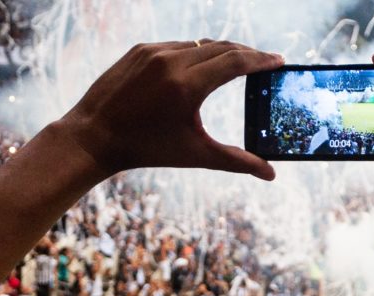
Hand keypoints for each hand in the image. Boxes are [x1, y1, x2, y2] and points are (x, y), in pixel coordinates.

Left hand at [58, 40, 283, 179]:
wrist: (94, 137)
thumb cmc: (146, 149)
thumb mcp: (195, 155)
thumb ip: (236, 161)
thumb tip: (271, 173)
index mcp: (187, 85)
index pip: (236, 62)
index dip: (262, 60)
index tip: (279, 61)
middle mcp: (171, 61)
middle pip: (222, 48)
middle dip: (247, 54)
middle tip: (265, 62)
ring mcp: (153, 52)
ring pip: (199, 45)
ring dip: (221, 52)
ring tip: (237, 64)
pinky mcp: (140, 49)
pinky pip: (177, 46)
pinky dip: (194, 54)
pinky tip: (202, 65)